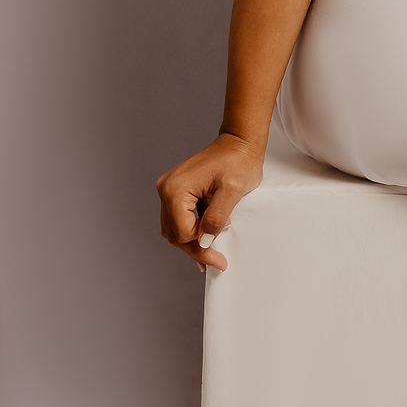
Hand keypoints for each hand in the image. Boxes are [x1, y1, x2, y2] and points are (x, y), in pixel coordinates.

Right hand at [156, 131, 263, 272]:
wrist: (239, 143)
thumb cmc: (239, 162)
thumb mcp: (232, 191)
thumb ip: (216, 217)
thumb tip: (204, 242)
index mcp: (176, 189)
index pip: (182, 233)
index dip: (202, 247)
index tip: (220, 258)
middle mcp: (166, 189)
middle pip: (175, 234)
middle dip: (196, 250)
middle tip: (217, 262)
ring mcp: (168, 189)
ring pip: (173, 229)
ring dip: (192, 242)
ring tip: (212, 254)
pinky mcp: (176, 190)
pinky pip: (178, 219)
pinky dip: (190, 231)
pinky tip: (204, 239)